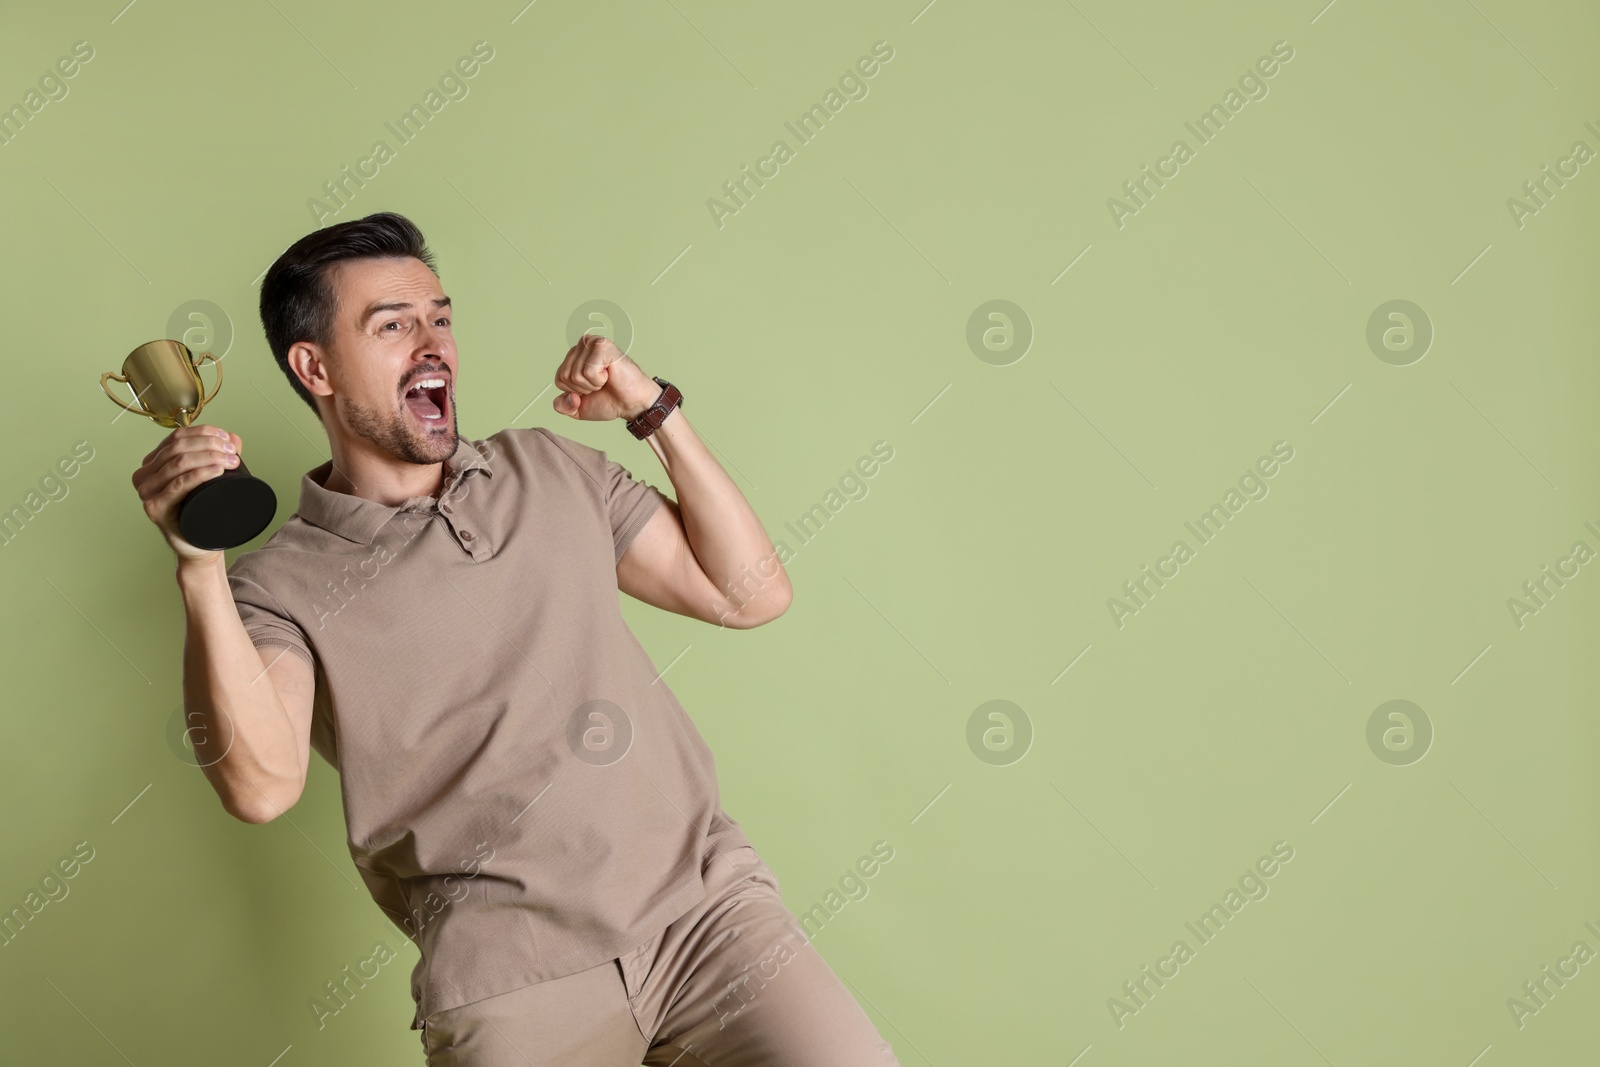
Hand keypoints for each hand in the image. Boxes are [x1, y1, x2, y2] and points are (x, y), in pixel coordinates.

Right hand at [132, 423, 241, 562]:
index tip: (226, 438)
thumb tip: (232, 437)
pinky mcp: (155, 507)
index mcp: (154, 462)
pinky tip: (216, 471)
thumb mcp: (211, 478)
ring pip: (179, 463)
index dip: (203, 432)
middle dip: (210, 445)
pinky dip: (199, 475)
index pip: (177, 437)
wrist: (199, 545)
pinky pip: (178, 485)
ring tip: (231, 462)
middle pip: (178, 448)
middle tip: (232, 453)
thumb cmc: (202, 511)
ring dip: (209, 457)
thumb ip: (219, 456)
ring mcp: (147, 491)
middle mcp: (145, 474)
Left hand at [552, 335, 660, 421]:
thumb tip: (568, 397)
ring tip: (606, 379)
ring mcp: (592, 342)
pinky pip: (588, 372)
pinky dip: (599, 380)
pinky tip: (610, 375)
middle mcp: (583, 344)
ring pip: (575, 374)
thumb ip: (562, 406)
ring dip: (592, 385)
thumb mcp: (578, 408)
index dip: (575, 392)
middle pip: (565, 376)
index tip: (593, 388)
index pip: (559, 379)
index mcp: (575, 355)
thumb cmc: (610, 400)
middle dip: (583, 389)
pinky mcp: (602, 346)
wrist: (633, 404)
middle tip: (601, 385)